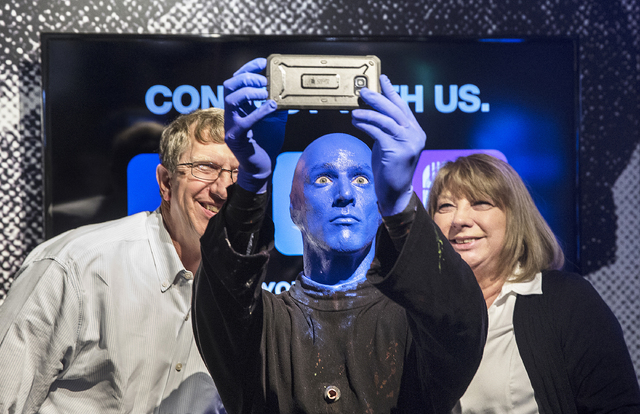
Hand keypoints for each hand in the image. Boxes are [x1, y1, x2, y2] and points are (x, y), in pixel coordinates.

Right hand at [224, 58, 286, 192]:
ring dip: (250, 92)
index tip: (263, 63)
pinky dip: (258, 112)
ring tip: (266, 92)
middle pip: (230, 85)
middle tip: (265, 81)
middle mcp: (232, 113)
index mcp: (239, 106)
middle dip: (247, 78)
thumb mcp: (275, 118)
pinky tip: (271, 107)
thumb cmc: (266, 142)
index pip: (237, 80)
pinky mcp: (235, 138)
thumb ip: (277, 103)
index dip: (248, 68)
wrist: (262, 166)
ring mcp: (231, 125)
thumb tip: (288, 90)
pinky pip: (244, 121)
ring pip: (231, 99)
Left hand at [351, 74, 426, 215]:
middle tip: (363, 91)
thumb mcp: (390, 144)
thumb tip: (371, 111)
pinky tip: (356, 121)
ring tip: (355, 109)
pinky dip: (366, 125)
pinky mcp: (397, 151)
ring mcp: (408, 143)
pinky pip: (379, 132)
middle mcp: (415, 135)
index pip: (403, 107)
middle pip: (395, 110)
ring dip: (369, 112)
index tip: (382, 79)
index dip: (392, 91)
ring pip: (387, 120)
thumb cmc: (390, 169)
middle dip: (378, 98)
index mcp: (415, 132)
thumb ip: (386, 129)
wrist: (395, 192)